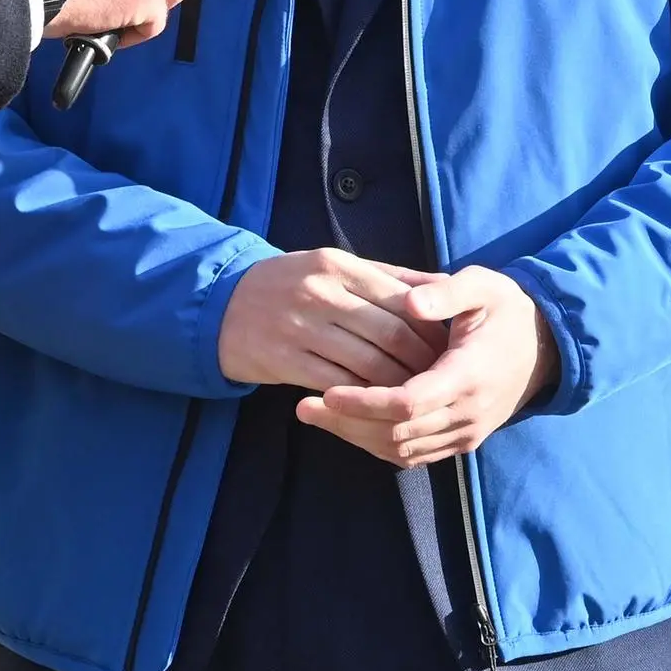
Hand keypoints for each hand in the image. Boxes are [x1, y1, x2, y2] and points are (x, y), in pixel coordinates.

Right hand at [218, 248, 444, 390]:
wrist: (222, 305)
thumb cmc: (291, 285)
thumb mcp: (333, 268)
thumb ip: (385, 277)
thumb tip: (441, 286)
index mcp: (337, 265)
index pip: (400, 299)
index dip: (430, 328)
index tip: (448, 348)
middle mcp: (319, 292)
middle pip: (389, 333)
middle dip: (421, 361)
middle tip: (440, 379)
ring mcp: (299, 327)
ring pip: (366, 364)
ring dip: (397, 385)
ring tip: (416, 396)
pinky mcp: (283, 360)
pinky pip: (336, 384)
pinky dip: (363, 397)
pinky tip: (379, 405)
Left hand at [296, 266, 556, 468]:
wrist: (544, 350)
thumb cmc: (507, 311)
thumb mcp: (483, 287)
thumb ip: (446, 291)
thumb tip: (408, 300)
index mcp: (469, 375)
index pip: (409, 402)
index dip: (365, 402)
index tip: (327, 391)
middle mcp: (467, 414)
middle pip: (397, 433)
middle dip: (347, 423)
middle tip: (302, 406)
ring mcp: (464, 433)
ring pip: (401, 450)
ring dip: (356, 437)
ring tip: (314, 414)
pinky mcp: (460, 442)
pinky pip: (413, 455)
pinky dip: (377, 444)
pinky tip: (347, 424)